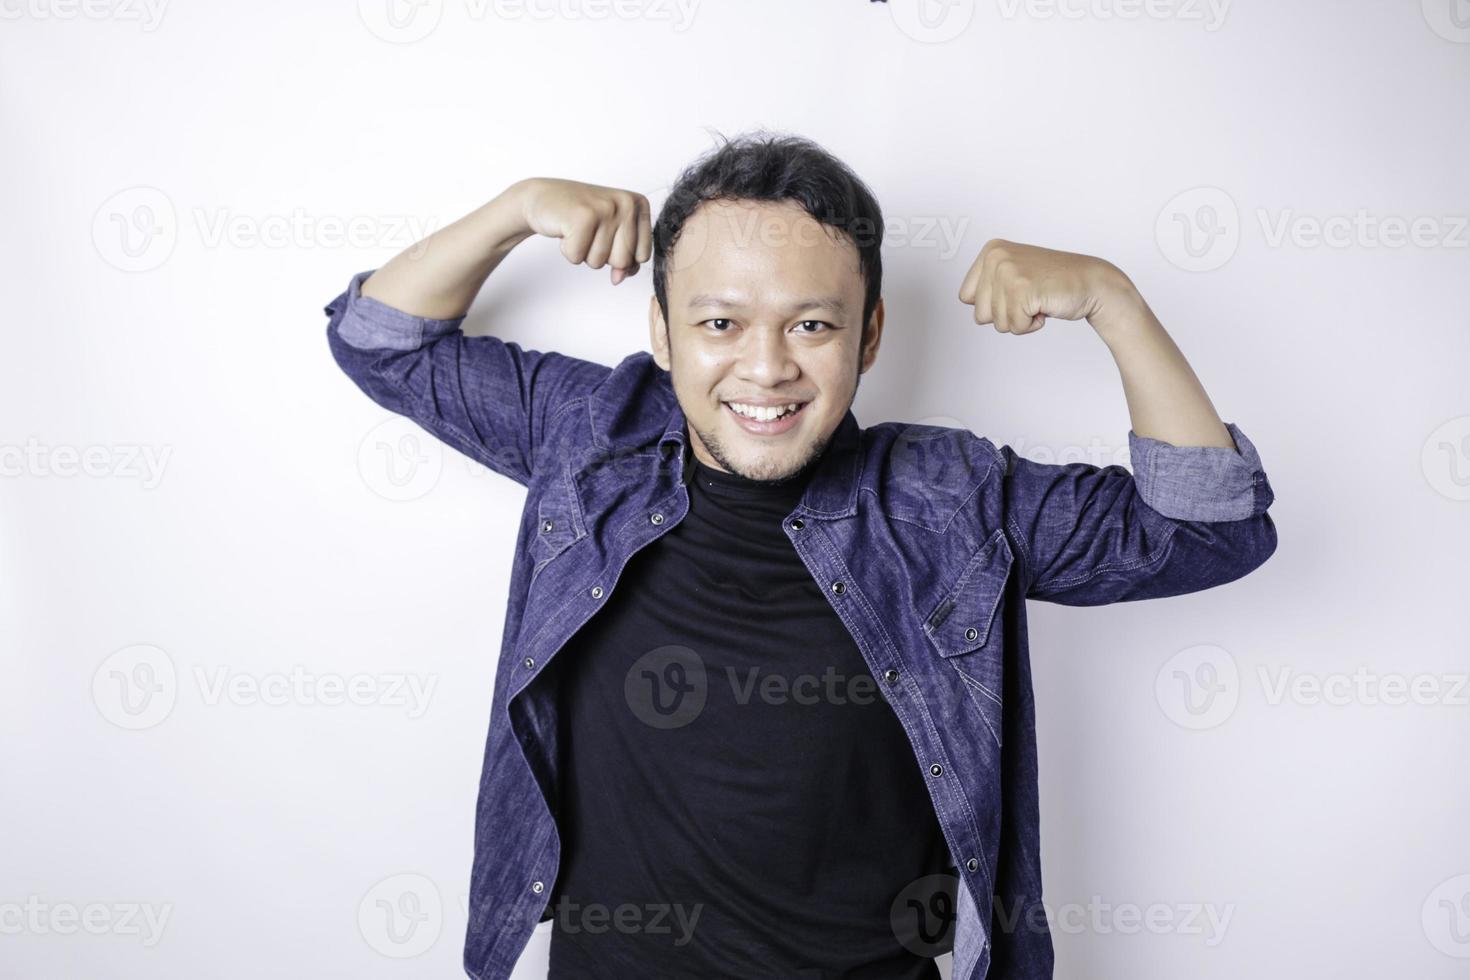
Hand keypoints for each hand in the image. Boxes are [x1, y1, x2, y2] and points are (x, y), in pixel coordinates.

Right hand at [515, 178, 652, 284]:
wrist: (543, 198)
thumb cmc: (579, 216)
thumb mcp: (610, 234)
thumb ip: (626, 258)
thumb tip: (619, 278)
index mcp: (639, 205)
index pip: (642, 256)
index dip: (620, 255)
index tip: (606, 235)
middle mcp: (626, 203)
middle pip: (623, 261)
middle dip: (601, 255)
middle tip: (589, 232)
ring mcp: (605, 208)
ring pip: (599, 262)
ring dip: (583, 252)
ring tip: (577, 230)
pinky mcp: (583, 216)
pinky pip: (578, 257)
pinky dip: (567, 250)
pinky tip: (566, 229)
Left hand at [957, 239, 1132, 334]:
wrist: (1090, 282)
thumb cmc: (1052, 283)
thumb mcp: (1011, 275)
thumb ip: (986, 286)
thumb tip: (965, 300)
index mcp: (990, 251)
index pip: (966, 298)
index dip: (992, 304)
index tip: (1015, 291)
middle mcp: (996, 257)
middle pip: (979, 314)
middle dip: (1006, 315)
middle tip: (1030, 297)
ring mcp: (1009, 272)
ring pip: (998, 323)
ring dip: (1021, 320)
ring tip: (1038, 299)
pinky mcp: (1022, 290)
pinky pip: (1016, 327)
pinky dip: (1032, 325)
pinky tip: (1045, 305)